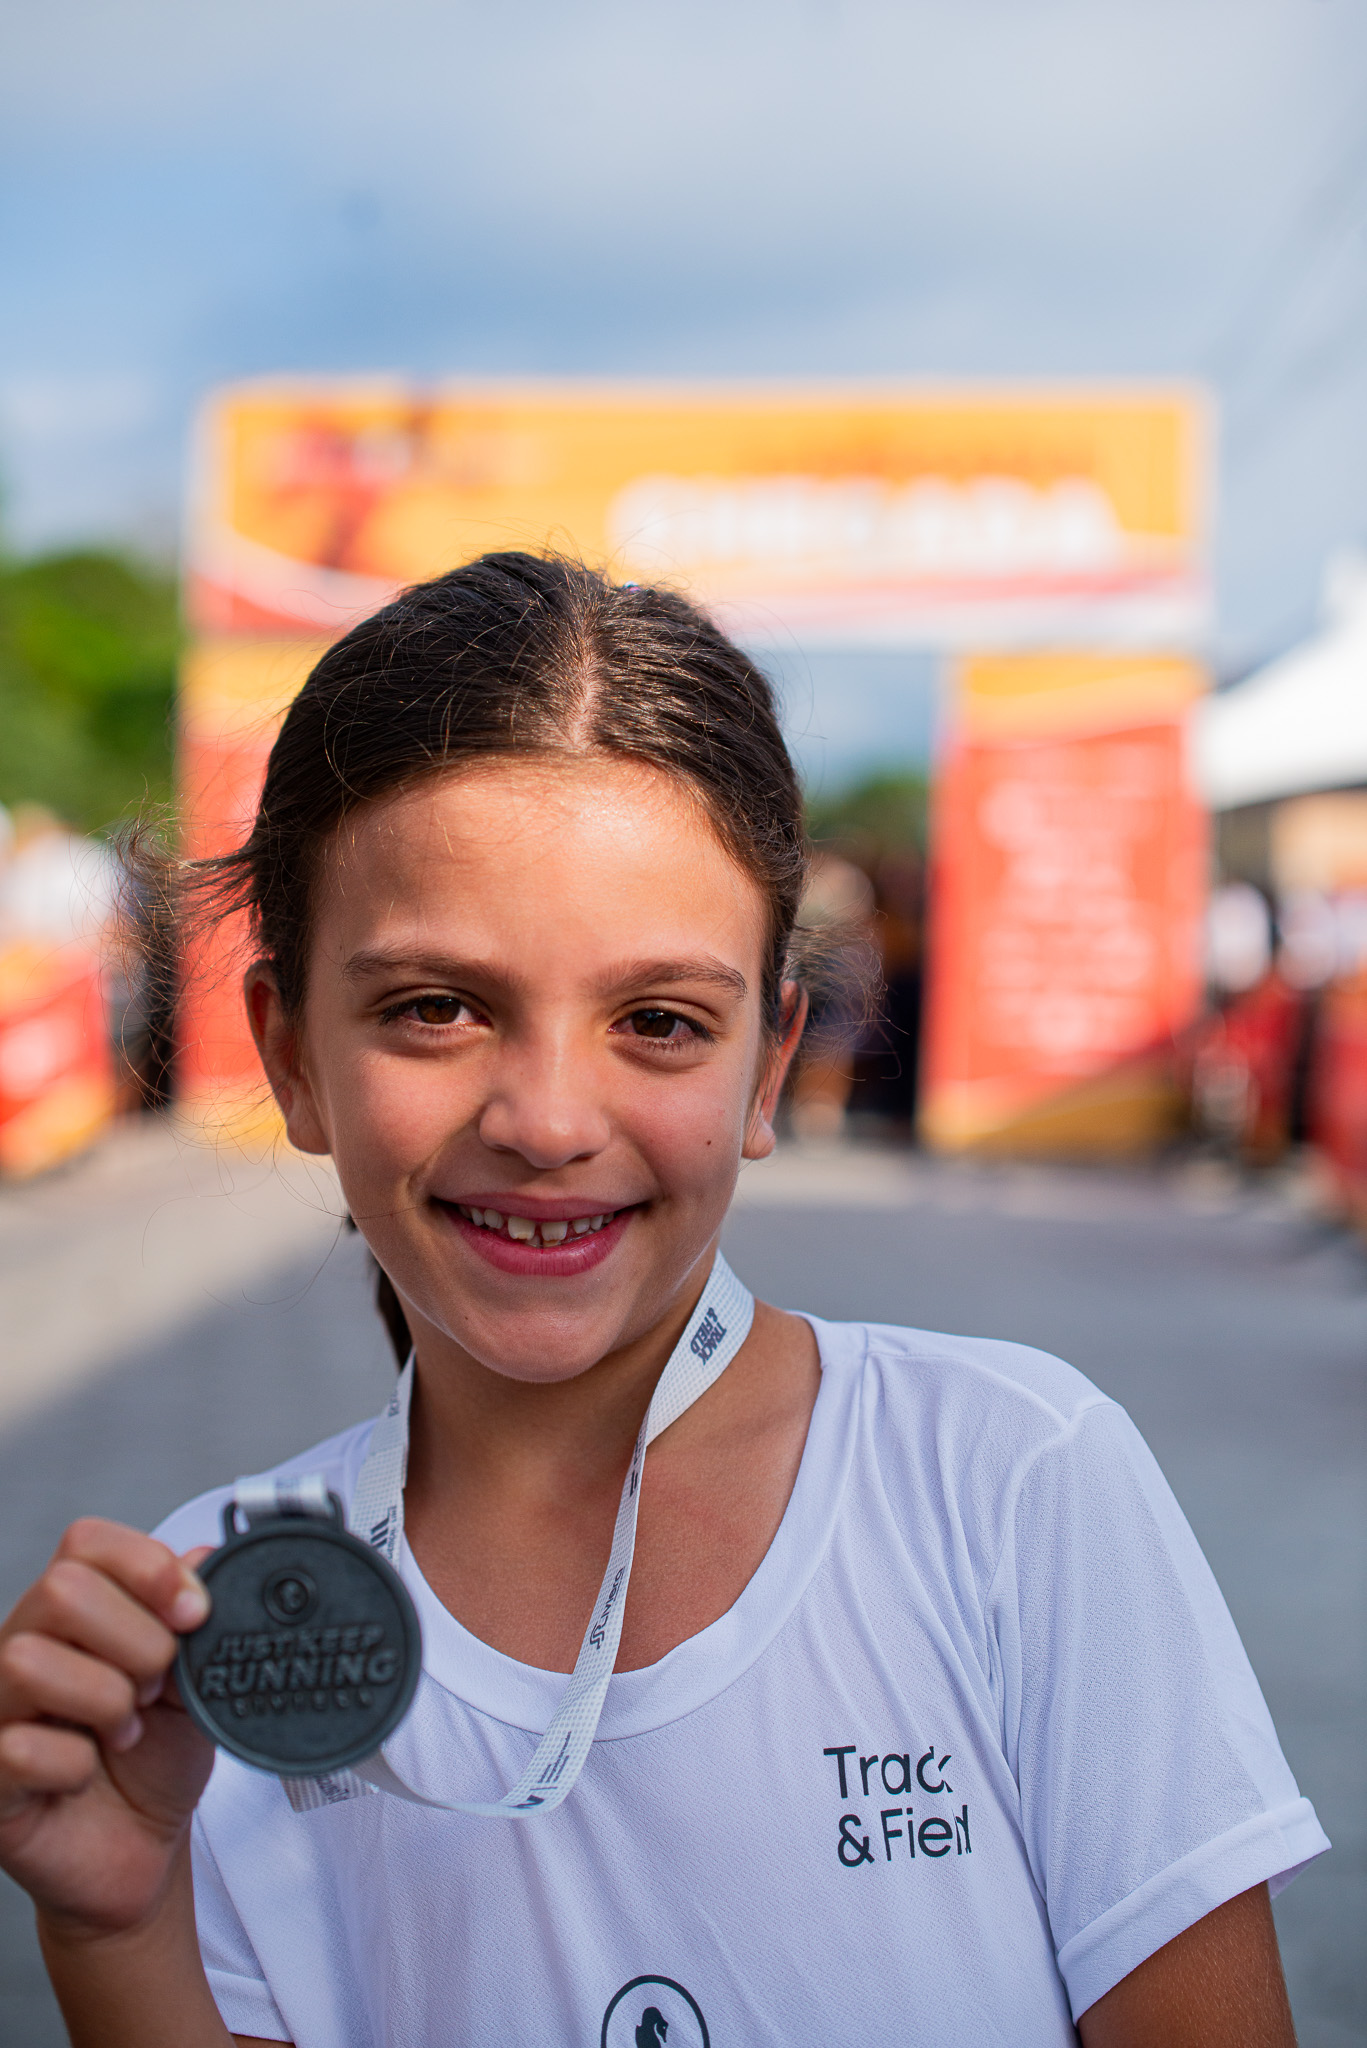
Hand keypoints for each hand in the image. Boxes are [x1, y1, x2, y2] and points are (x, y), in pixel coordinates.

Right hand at [0, 1517, 215, 1938]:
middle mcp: (22, 1646)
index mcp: (72, 1613)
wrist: (144, 1847)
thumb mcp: (194, 1678)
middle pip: (62, 1589)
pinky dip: (75, 1765)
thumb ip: (196, 1618)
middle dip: (136, 1641)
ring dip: (105, 1701)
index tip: (193, 1613)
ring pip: (30, 1661)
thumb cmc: (158, 1757)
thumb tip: (204, 1555)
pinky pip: (19, 1748)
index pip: (86, 1542)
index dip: (147, 1567)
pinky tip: (85, 1776)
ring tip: (124, 1732)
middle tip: (154, 1688)